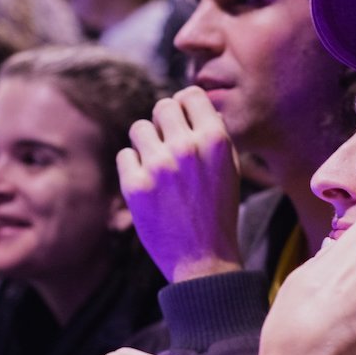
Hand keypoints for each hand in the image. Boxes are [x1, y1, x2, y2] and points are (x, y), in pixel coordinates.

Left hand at [117, 87, 242, 281]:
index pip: (189, 94)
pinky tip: (148, 185)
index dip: (185, 105)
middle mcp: (186, 148)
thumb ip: (213, 134)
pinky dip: (133, 167)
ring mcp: (158, 166)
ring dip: (147, 143)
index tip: (182, 120)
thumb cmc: (219, 212)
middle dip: (164, 122)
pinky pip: (125, 155)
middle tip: (168, 144)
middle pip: (162, 106)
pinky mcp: (134, 185)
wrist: (204, 260)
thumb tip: (190, 104)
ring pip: (139, 128)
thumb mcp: (230, 168)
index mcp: (215, 141)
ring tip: (158, 167)